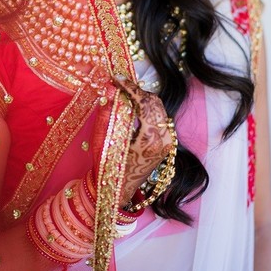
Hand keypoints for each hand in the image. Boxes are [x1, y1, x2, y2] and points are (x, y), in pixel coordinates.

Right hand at [114, 78, 173, 206]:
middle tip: (119, 85)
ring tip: (125, 95)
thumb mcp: (103, 140)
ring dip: (143, 99)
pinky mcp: (167, 144)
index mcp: (150, 139)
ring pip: (159, 109)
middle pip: (154, 102)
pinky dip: (148, 109)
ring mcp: (168, 142)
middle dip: (137, 91)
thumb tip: (110, 90)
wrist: (118, 192)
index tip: (117, 78)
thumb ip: (107, 113)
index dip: (130, 87)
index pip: (144, 102)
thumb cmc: (108, 169)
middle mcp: (164, 139)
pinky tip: (134, 108)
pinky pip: (159, 118)